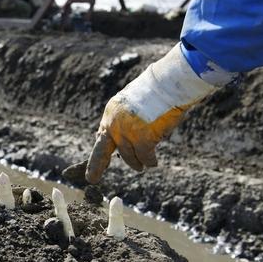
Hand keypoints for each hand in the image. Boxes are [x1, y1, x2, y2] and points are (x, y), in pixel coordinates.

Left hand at [85, 44, 216, 183]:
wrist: (169, 83)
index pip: (102, 135)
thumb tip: (126, 141)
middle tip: (92, 178)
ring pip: (129, 156)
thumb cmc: (159, 90)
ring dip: (137, 162)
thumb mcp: (135, 104)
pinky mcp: (142, 139)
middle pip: (102, 150)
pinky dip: (150, 161)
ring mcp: (127, 132)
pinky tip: (153, 162)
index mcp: (112, 112)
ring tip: (143, 166)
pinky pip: (145, 157)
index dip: (100, 150)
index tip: (93, 162)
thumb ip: (127, 120)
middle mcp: (114, 122)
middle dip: (97, 165)